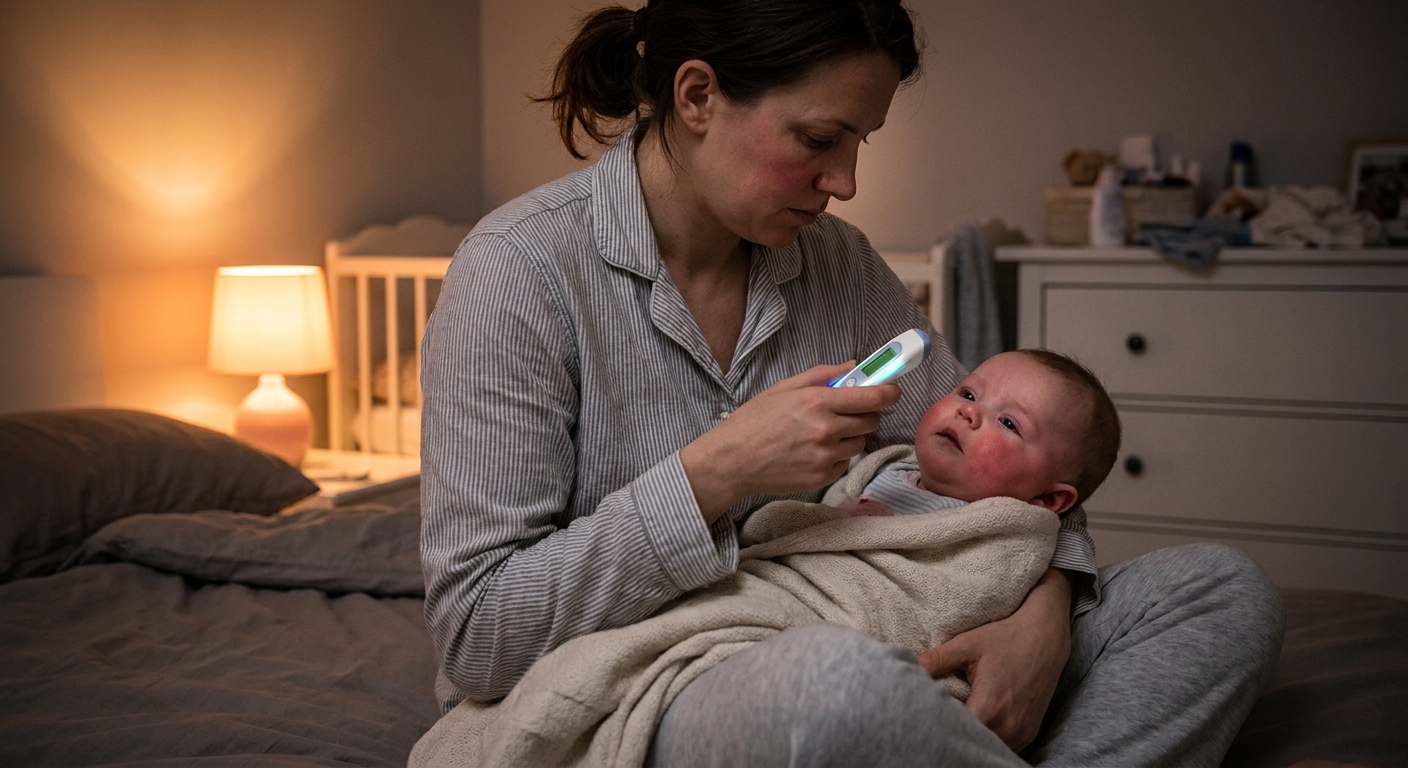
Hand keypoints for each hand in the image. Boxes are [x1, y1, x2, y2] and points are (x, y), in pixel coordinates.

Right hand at [680, 362, 899, 520]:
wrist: (732, 461)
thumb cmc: (754, 421)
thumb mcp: (783, 388)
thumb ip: (822, 375)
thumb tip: (853, 366)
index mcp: (818, 402)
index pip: (874, 397)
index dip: (890, 392)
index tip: (892, 390)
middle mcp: (827, 429)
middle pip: (872, 420)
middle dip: (865, 413)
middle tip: (846, 412)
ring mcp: (826, 456)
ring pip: (860, 443)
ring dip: (850, 436)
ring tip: (821, 434)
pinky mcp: (823, 477)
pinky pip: (845, 462)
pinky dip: (836, 456)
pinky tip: (812, 451)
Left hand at [917, 568, 1072, 750]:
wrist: (1046, 636)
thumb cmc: (1005, 637)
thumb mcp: (966, 645)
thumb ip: (934, 661)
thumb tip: (905, 668)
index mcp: (989, 707)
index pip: (954, 732)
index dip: (936, 726)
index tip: (925, 715)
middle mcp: (1008, 727)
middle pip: (969, 743)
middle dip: (950, 733)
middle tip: (934, 719)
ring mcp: (1021, 733)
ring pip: (987, 747)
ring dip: (970, 738)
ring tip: (954, 721)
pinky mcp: (1029, 733)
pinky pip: (1003, 746)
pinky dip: (987, 739)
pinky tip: (975, 724)